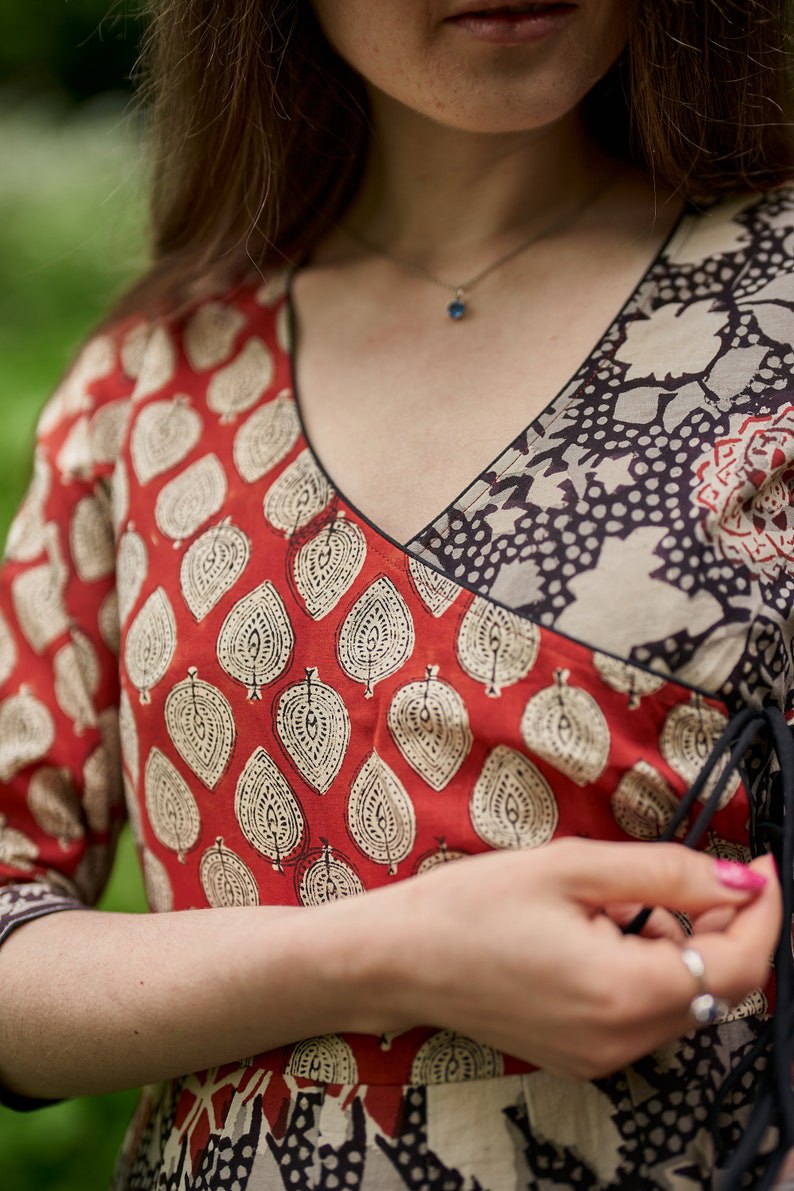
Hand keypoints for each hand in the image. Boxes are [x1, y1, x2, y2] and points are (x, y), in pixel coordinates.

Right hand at [352, 839, 779, 1080]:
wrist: (397, 959)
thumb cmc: (472, 906)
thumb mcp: (573, 868)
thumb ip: (667, 874)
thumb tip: (739, 879)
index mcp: (623, 993)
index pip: (739, 966)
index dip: (762, 912)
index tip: (759, 865)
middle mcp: (621, 1041)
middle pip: (716, 988)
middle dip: (715, 925)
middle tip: (677, 872)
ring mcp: (601, 1057)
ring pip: (681, 1000)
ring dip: (675, 946)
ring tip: (610, 902)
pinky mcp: (582, 1057)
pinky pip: (644, 1014)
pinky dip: (644, 970)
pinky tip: (597, 934)